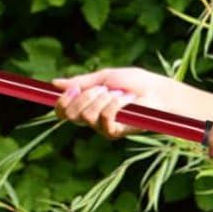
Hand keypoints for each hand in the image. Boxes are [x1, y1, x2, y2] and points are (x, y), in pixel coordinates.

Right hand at [53, 67, 170, 139]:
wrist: (158, 91)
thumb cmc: (135, 83)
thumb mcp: (105, 77)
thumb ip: (81, 82)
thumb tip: (54, 83)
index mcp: (87, 105)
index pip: (62, 111)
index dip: (62, 101)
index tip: (72, 89)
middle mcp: (91, 120)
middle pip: (70, 114)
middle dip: (84, 96)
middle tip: (104, 89)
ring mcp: (102, 128)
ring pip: (86, 115)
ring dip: (103, 98)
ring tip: (119, 94)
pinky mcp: (114, 133)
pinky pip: (103, 119)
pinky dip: (114, 105)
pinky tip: (126, 100)